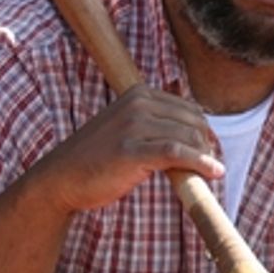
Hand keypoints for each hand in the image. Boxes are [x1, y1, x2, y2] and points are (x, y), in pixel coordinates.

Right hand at [32, 85, 223, 213]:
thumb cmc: (97, 158)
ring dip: (204, 157)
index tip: (211, 150)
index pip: (189, 108)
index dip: (205, 131)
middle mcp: (137, 103)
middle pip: (193, 121)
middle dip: (207, 144)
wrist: (60, 178)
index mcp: (139, 93)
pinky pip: (177, 153)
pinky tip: (213, 172)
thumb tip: (199, 132)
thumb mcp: (127, 128)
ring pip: (188, 136)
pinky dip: (200, 163)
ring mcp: (133, 125)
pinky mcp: (131, 150)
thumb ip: (156, 123)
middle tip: (209, 165)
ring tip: (207, 174)